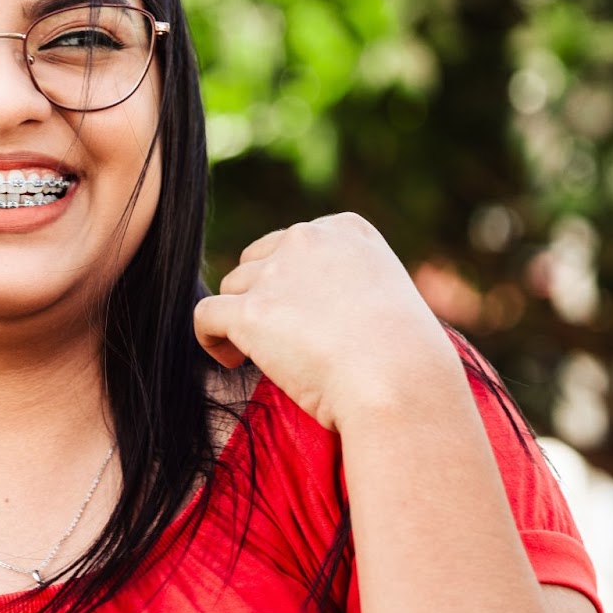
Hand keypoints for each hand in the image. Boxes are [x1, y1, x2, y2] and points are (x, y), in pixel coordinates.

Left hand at [193, 213, 466, 430]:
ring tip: (264, 356)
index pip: (298, 243)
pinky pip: (206, 315)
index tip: (308, 317)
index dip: (292, 281)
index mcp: (348, 230)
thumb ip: (349, 286)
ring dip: (242, 319)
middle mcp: (308, 239)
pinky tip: (232, 360)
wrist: (399, 382)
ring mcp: (276, 272)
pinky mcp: (250, 311)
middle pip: (258, 260)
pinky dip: (211, 338)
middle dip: (263, 295)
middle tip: (285, 339)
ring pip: (233, 288)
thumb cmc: (406, 358)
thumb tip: (314, 312)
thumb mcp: (389, 299)